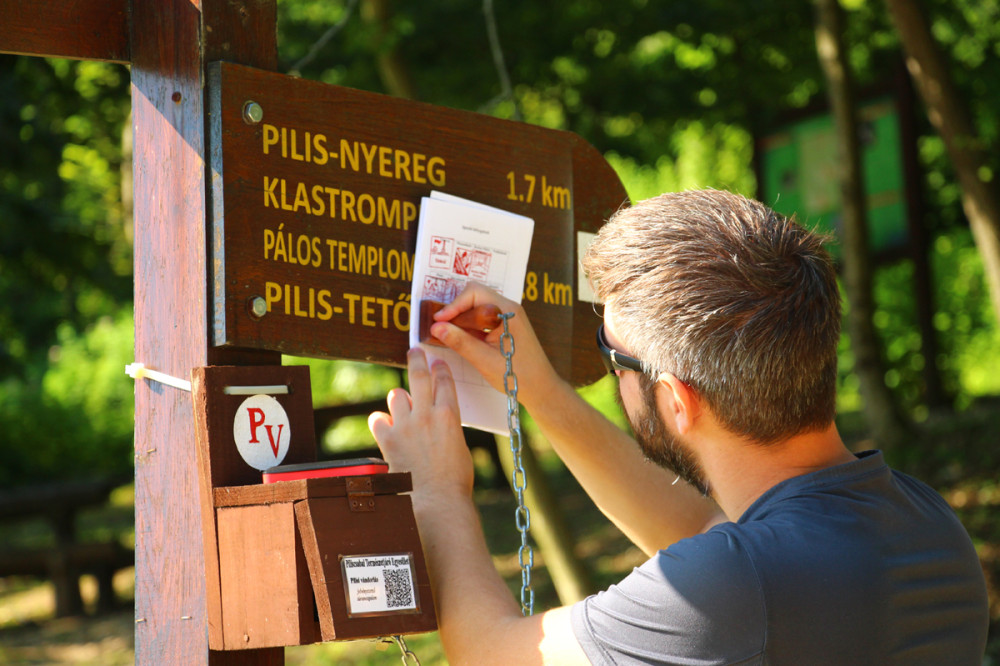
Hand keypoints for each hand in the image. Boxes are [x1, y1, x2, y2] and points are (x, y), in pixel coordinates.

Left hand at [368, 348, 473, 499]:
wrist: (437, 501)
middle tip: (414, 351)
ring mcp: (406, 426)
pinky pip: (378, 419)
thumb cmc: (454, 480)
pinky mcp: (389, 440)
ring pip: (397, 396)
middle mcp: (427, 415)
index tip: (437, 361)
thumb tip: (440, 420)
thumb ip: (448, 428)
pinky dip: (381, 421)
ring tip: (402, 403)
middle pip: (420, 376)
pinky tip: (384, 425)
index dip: (440, 368)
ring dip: (399, 398)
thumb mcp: (460, 447)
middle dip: (417, 360)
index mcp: (449, 416)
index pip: (444, 382)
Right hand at [427, 283, 560, 410]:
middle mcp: (509, 309)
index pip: (474, 293)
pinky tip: (462, 341)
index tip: (439, 321)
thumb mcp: (484, 360)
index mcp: (507, 312)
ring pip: (477, 308)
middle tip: (442, 329)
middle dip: (456, 311)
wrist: (541, 388)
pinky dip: (470, 326)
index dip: (453, 305)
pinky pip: (483, 318)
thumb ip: (460, 342)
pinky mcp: (506, 326)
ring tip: (450, 336)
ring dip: (462, 320)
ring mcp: (508, 317)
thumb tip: (437, 328)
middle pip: (474, 297)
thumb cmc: (517, 375)